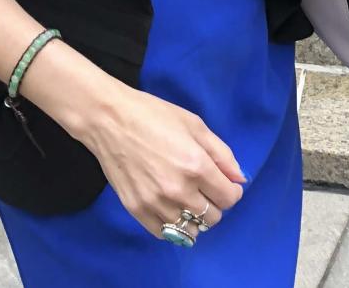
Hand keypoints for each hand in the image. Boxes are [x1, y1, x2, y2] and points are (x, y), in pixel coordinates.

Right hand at [77, 83, 245, 240]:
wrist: (109, 119)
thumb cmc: (153, 115)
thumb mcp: (194, 124)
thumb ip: (222, 153)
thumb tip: (239, 179)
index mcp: (196, 166)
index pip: (229, 198)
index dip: (231, 190)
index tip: (223, 182)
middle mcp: (179, 191)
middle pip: (213, 217)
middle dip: (213, 203)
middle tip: (202, 187)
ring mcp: (156, 204)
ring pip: (191, 230)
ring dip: (193, 216)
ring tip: (185, 197)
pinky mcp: (137, 211)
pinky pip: (166, 234)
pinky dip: (172, 225)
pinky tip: (168, 206)